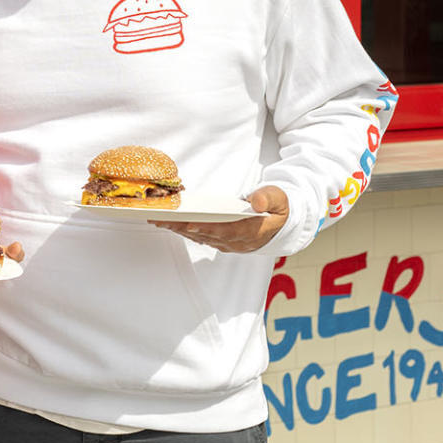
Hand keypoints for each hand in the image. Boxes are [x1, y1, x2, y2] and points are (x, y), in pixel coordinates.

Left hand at [150, 185, 289, 252]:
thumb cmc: (279, 207)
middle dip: (183, 228)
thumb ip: (268, 198)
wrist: (283, 224)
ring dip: (179, 230)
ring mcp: (230, 243)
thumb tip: (256, 203)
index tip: (189, 224)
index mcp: (252, 231)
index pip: (227, 232)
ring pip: (201, 237)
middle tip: (162, 220)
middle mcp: (238, 242)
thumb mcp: (279, 198)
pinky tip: (171, 223)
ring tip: (159, 220)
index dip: (207, 229)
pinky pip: (201, 236)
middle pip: (207, 235)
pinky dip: (185, 230)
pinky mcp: (223, 241)